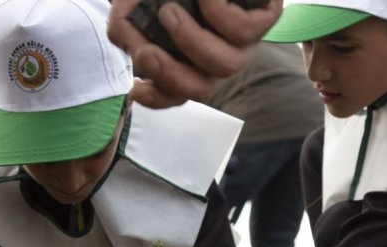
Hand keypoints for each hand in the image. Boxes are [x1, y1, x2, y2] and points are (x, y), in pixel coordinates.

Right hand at [108, 0, 282, 106]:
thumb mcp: (136, 1)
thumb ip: (124, 23)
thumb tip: (122, 34)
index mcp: (189, 60)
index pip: (176, 93)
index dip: (157, 98)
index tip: (135, 87)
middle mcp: (216, 57)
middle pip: (202, 89)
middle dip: (170, 74)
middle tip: (145, 51)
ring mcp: (241, 42)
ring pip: (226, 66)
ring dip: (191, 42)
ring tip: (168, 11)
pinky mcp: (264, 19)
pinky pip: (245, 31)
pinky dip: (218, 13)